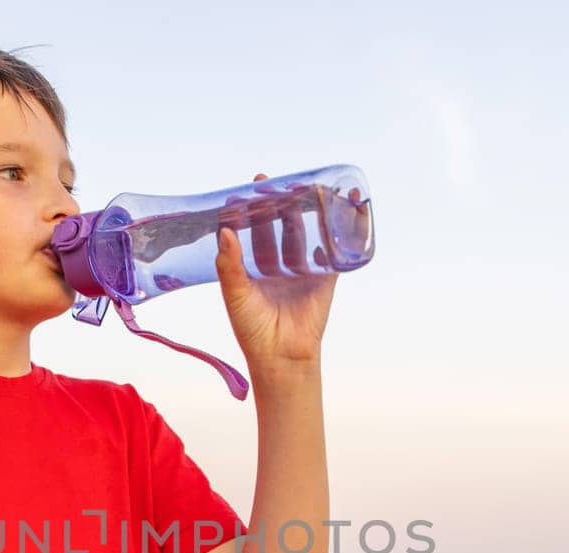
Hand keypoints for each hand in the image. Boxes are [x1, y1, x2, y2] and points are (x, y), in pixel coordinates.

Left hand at [214, 172, 352, 369]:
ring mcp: (302, 268)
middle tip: (275, 181)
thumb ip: (229, 265)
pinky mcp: (325, 276)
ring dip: (306, 210)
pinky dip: (341, 227)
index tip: (247, 188)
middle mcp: (278, 264)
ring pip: (305, 232)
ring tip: (306, 186)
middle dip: (279, 203)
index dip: (250, 210)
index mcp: (254, 267)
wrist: (282, 356)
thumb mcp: (235, 295)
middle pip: (280, 225)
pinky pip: (333, 248)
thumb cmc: (253, 331)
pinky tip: (343, 206)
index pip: (252, 231)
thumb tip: (225, 231)